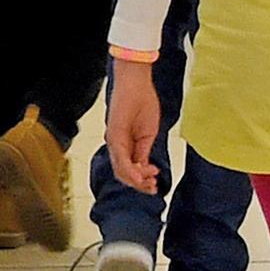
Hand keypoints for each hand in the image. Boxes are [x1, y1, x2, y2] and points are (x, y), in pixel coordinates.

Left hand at [104, 59, 161, 193]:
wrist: (137, 83)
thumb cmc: (143, 102)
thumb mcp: (148, 133)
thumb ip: (143, 151)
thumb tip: (143, 167)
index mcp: (125, 144)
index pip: (129, 170)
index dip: (141, 180)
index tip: (155, 182)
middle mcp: (116, 145)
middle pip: (123, 174)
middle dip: (139, 185)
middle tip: (153, 187)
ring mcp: (113, 141)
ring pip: (120, 170)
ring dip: (137, 180)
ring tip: (151, 180)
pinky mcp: (114, 135)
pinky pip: (120, 159)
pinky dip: (132, 170)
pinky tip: (143, 174)